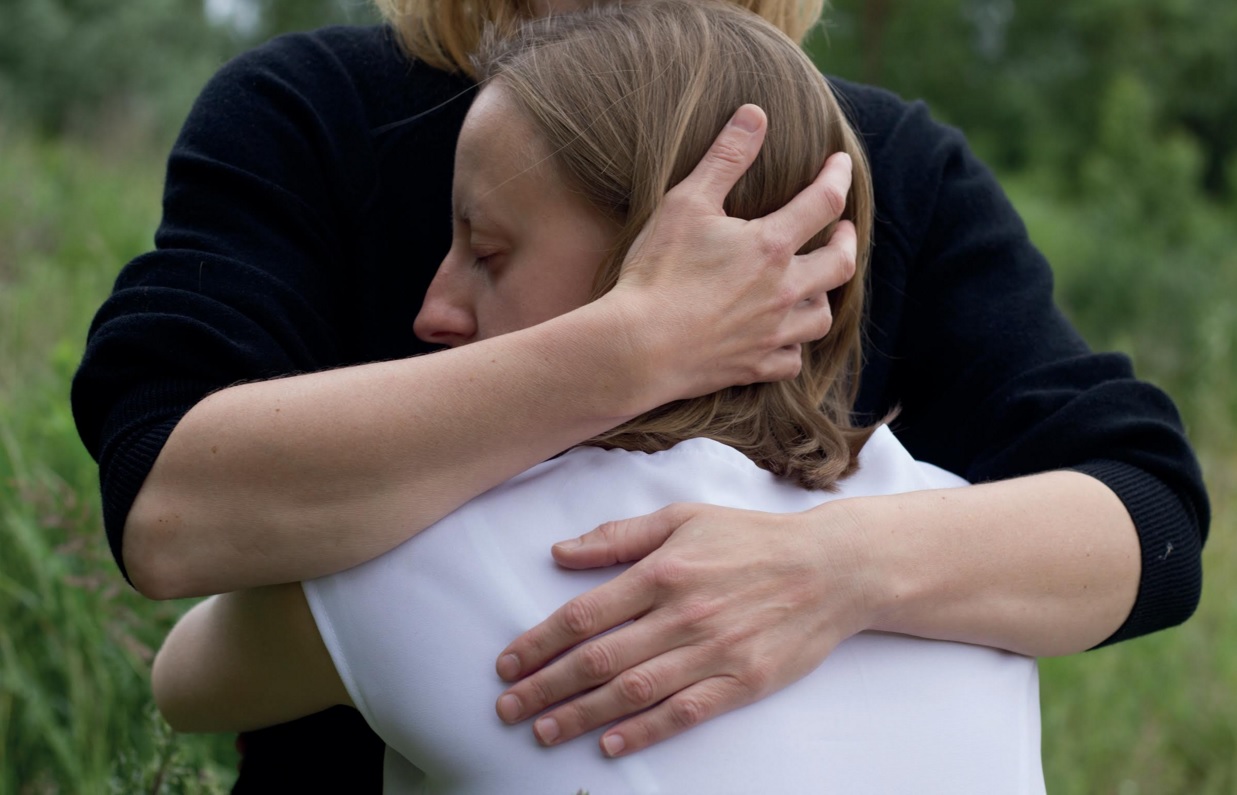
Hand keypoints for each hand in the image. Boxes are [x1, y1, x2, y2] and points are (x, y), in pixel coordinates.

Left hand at [493, 501, 876, 756]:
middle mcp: (682, 614)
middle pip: (598, 659)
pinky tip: (610, 745)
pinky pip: (684, 713)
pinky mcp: (743, 682)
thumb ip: (619, 536)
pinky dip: (645, 731)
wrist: (831, 567)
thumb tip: (560, 552)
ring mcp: (714, 651)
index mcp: (663, 571)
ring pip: (633, 691)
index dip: (537, 643)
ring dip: (581, 716)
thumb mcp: (683, 517)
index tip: (506, 664)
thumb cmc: (751, 538)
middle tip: (508, 708)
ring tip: (543, 731)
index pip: (583, 614)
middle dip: (545, 687)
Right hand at [600, 103, 856, 404]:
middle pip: (840, 264)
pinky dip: (793, 347)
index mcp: (771, 246)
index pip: (824, 203)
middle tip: (844, 230)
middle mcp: (783, 291)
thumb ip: (725, 158)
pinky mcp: (754, 368)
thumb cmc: (657, 272)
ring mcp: (771, 333)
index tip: (839, 164)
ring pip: (821, 317)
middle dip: (847, 241)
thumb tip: (755, 114)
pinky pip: (791, 361)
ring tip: (814, 285)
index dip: (837, 177)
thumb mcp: (686, 203)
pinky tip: (782, 338)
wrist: (638, 348)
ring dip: (823, 296)